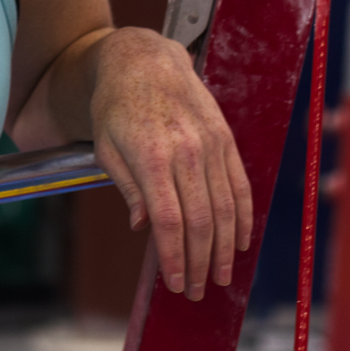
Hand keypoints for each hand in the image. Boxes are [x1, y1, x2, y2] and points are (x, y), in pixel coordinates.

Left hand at [88, 28, 253, 300]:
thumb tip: (143, 226)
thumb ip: (126, 187)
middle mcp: (187, 151)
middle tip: (196, 290)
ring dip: (224, 248)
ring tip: (219, 276)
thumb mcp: (105, 147)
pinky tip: (239, 241)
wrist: (143, 60)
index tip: (176, 284)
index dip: (175, 258)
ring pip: (225, 207)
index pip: (170, 221)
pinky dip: (244, 217)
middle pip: (201, 221)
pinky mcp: (225, 139)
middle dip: (200, 262)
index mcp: (152, 156)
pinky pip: (240, 184)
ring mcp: (211, 144)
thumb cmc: (116, 106)